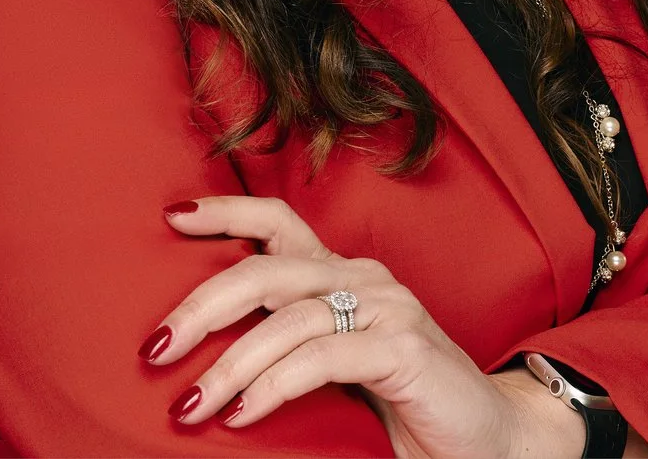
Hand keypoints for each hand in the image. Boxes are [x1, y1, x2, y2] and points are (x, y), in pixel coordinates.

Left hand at [142, 194, 585, 458]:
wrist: (492, 443)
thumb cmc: (406, 409)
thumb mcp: (335, 371)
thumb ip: (287, 351)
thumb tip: (199, 362)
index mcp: (343, 276)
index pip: (279, 223)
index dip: (226, 212)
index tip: (170, 218)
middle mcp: (364, 279)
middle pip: (265, 271)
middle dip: (201, 307)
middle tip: (155, 348)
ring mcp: (387, 307)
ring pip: (287, 318)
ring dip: (230, 365)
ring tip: (191, 405)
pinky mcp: (403, 347)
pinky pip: (322, 357)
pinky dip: (274, 385)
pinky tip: (243, 414)